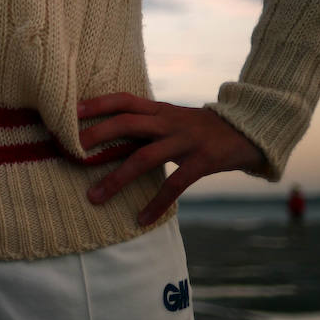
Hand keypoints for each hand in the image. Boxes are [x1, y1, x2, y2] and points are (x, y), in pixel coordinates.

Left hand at [77, 92, 264, 225]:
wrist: (249, 130)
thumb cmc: (202, 128)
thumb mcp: (173, 119)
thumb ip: (146, 124)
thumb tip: (108, 135)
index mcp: (160, 109)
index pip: (123, 100)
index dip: (97, 103)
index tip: (70, 110)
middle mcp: (169, 121)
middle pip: (127, 123)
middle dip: (97, 135)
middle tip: (71, 151)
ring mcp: (185, 141)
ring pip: (144, 158)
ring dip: (117, 178)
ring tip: (94, 197)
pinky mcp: (202, 161)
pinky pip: (174, 185)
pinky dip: (156, 203)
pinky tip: (141, 219)